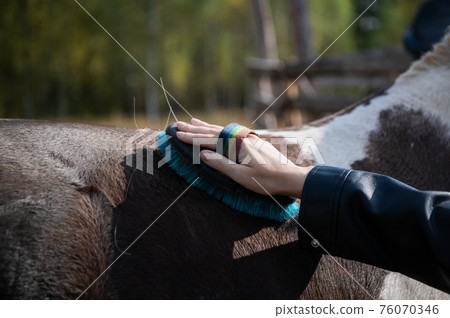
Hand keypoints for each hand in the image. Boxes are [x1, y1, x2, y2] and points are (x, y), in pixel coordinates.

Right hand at [176, 118, 312, 197]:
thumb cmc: (267, 180)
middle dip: (195, 130)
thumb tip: (203, 154)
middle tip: (178, 125)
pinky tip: (216, 128)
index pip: (209, 140)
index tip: (177, 134)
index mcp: (237, 145)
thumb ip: (221, 164)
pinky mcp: (252, 142)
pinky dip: (219, 130)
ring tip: (192, 121)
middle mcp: (242, 138)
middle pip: (214, 132)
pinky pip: (230, 132)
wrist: (291, 177)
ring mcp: (247, 138)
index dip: (192, 138)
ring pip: (222, 130)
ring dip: (206, 127)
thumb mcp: (241, 176)